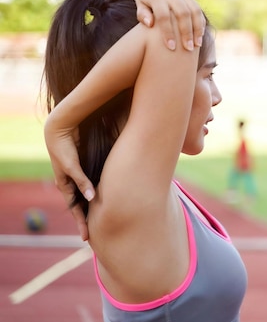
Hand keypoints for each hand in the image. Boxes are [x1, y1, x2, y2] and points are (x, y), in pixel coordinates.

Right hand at [44, 120, 94, 240]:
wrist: (61, 129)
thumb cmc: (64, 147)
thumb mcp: (72, 165)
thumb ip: (81, 180)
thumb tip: (91, 198)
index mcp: (65, 184)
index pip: (75, 208)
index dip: (81, 222)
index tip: (86, 237)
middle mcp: (71, 182)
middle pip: (81, 205)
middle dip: (86, 220)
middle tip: (95, 236)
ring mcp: (78, 176)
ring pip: (87, 196)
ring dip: (93, 208)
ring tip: (102, 221)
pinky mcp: (85, 168)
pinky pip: (92, 185)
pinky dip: (97, 194)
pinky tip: (105, 200)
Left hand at [133, 0, 205, 51]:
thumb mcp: (139, 2)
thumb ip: (143, 14)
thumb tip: (150, 24)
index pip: (163, 16)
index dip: (168, 32)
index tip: (171, 47)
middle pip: (182, 14)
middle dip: (186, 32)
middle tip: (188, 49)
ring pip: (194, 11)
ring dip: (197, 29)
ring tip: (197, 44)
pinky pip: (198, 9)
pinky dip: (200, 23)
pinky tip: (200, 35)